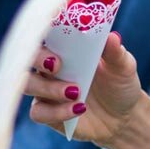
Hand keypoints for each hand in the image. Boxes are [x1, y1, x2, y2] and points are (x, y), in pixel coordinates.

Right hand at [25, 32, 144, 145]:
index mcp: (64, 48)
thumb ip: (115, 53)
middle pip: (27, 57)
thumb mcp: (123, 67)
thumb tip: (112, 36)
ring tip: (76, 92)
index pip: (43, 33)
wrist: (123, 117)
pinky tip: (78, 109)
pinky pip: (39, 113)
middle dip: (37, 59)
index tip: (49, 32)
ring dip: (48, 87)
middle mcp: (49, 67)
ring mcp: (45, 91)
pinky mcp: (47, 114)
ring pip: (28, 85)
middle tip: (57, 65)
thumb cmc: (119, 85)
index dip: (40, 31)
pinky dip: (56, 111)